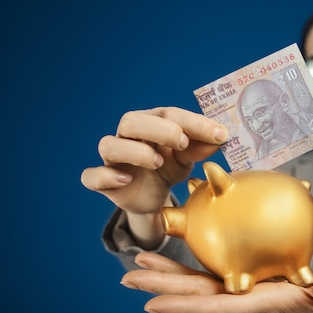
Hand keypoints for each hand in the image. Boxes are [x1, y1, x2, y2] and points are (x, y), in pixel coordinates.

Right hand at [81, 107, 227, 246]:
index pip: (169, 114)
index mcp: (151, 122)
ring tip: (157, 162)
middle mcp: (128, 135)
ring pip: (109, 145)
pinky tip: (125, 179)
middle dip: (159, 129)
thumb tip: (220, 139)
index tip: (220, 134)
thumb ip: (200, 148)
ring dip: (135, 151)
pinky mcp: (104, 182)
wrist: (153, 197)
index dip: (194, 123)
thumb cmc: (169, 168)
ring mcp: (114, 158)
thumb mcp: (187, 158)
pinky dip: (104, 176)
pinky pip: (92, 176)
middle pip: (132, 121)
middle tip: (183, 142)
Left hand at [121, 252, 312, 312]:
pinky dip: (185, 266)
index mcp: (263, 305)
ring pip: (197, 284)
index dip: (187, 306)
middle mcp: (243, 301)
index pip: (220, 307)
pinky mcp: (242, 282)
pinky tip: (167, 255)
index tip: (154, 304)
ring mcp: (240, 292)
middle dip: (163, 289)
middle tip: (128, 278)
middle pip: (198, 295)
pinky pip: (209, 273)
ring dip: (167, 275)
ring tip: (137, 263)